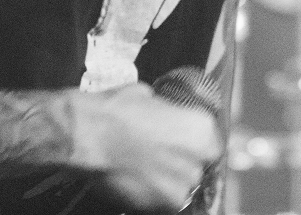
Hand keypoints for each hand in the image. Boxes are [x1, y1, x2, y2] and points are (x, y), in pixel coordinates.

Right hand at [71, 81, 220, 211]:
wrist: (88, 136)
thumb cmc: (116, 111)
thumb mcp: (149, 97)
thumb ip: (166, 113)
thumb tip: (163, 115)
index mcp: (202, 129)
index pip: (212, 146)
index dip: (195, 148)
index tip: (183, 148)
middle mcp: (199, 160)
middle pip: (198, 169)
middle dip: (181, 166)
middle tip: (159, 159)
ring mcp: (181, 186)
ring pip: (181, 189)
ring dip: (168, 182)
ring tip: (145, 172)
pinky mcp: (162, 206)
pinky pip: (163, 203)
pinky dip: (152, 197)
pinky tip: (136, 183)